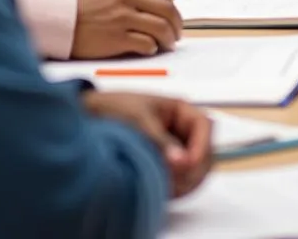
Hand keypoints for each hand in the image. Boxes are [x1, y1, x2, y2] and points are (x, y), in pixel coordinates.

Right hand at [71, 0, 182, 57]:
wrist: (61, 20)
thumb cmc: (85, 8)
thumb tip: (156, 9)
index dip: (174, 12)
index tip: (175, 22)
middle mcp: (128, 1)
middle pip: (167, 12)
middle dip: (176, 27)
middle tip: (176, 37)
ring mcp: (123, 19)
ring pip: (160, 28)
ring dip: (168, 39)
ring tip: (166, 46)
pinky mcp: (116, 39)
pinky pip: (145, 44)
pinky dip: (152, 48)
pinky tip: (150, 50)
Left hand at [82, 92, 212, 196]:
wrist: (92, 117)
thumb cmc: (116, 108)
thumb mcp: (138, 119)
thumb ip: (160, 140)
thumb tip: (180, 160)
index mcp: (180, 111)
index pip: (204, 127)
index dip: (202, 145)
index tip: (188, 163)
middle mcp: (181, 132)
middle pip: (205, 153)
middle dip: (194, 168)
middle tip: (174, 179)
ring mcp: (175, 151)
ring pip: (195, 171)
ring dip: (185, 181)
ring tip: (164, 185)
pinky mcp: (165, 168)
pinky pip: (181, 182)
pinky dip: (176, 189)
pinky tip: (161, 190)